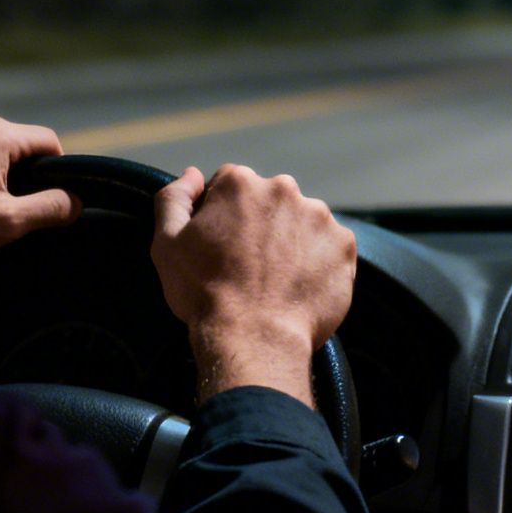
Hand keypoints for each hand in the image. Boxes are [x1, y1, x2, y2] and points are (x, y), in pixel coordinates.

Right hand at [150, 164, 355, 406]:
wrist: (254, 339)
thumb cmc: (205, 293)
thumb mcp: (168, 245)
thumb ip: (174, 199)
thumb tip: (192, 174)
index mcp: (240, 183)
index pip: (229, 187)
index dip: (222, 217)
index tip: (221, 247)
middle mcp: (283, 189)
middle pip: (269, 200)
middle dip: (260, 224)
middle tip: (249, 266)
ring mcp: (319, 216)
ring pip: (301, 222)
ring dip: (291, 241)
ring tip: (276, 281)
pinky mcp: (344, 245)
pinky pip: (329, 247)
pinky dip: (318, 262)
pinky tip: (298, 287)